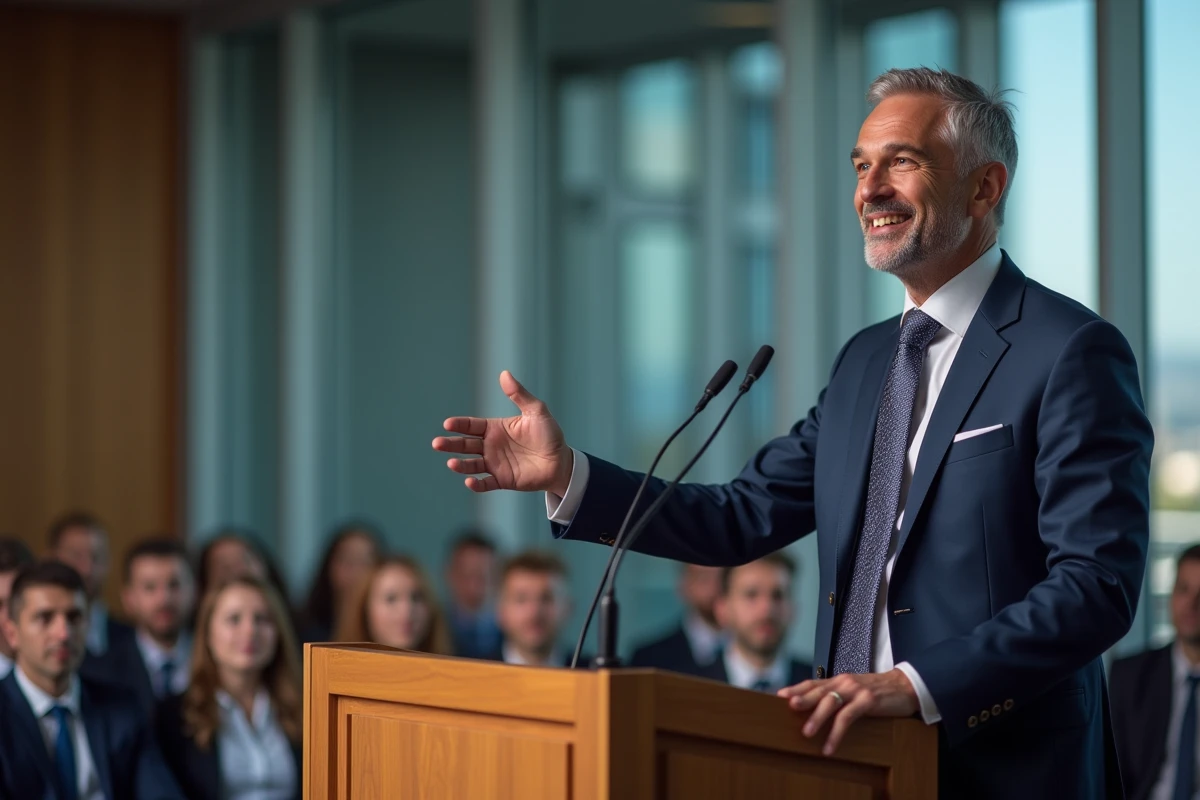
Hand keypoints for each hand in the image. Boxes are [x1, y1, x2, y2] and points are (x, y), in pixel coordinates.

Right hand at [432, 371, 573, 495]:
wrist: (561, 461)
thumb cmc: (549, 435)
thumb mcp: (536, 411)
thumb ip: (519, 395)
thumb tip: (504, 373)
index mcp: (495, 428)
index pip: (472, 426)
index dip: (459, 425)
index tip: (448, 424)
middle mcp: (491, 446)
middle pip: (465, 445)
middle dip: (451, 444)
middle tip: (437, 444)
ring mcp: (495, 464)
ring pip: (471, 465)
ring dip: (460, 465)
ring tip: (452, 464)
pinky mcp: (502, 480)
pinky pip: (485, 483)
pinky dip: (476, 484)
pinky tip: (470, 482)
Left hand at [778, 669, 919, 755]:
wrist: (905, 686)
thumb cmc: (878, 691)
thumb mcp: (855, 690)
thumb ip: (838, 695)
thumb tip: (818, 707)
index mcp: (839, 680)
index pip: (813, 683)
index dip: (797, 688)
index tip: (779, 695)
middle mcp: (845, 682)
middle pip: (819, 691)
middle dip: (802, 699)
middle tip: (788, 708)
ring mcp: (856, 690)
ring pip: (831, 703)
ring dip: (817, 718)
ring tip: (807, 733)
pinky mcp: (868, 701)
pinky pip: (848, 717)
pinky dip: (837, 732)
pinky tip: (830, 745)